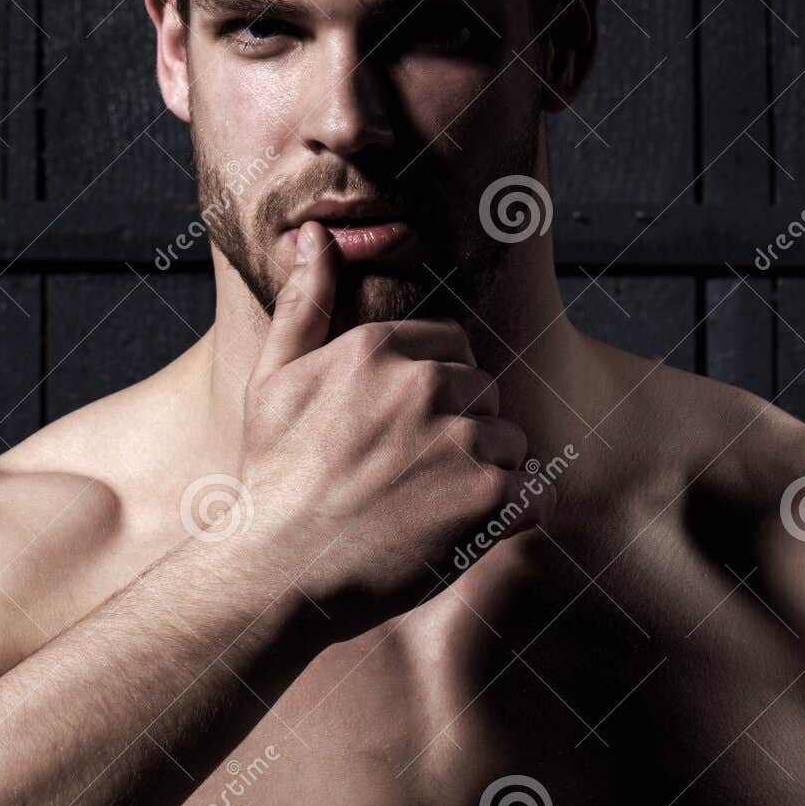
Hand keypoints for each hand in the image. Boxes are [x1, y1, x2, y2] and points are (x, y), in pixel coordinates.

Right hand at [238, 222, 549, 630]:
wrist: (274, 570)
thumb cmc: (271, 477)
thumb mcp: (274, 378)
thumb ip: (304, 302)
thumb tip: (317, 234)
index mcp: (380, 348)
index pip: (453, 347)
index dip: (436, 390)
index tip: (405, 431)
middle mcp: (425, 384)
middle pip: (485, 394)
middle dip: (462, 431)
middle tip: (412, 479)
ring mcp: (459, 440)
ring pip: (511, 445)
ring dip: (485, 477)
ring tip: (429, 509)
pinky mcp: (486, 499)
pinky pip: (533, 496)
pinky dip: (508, 520)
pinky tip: (460, 534)